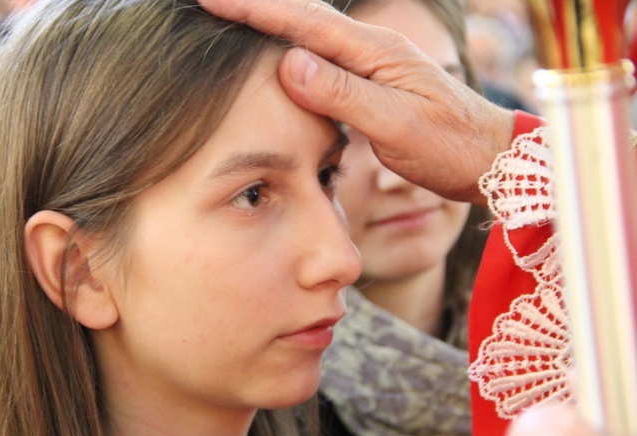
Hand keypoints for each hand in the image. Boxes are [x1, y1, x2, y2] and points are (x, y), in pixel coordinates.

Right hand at [199, 0, 514, 203]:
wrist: (488, 157)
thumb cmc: (450, 145)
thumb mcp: (398, 125)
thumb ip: (345, 95)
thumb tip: (289, 63)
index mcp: (376, 52)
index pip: (303, 23)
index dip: (255, 8)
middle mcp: (371, 51)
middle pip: (302, 19)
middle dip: (255, 6)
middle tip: (210, 0)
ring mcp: (372, 66)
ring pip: (310, 39)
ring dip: (270, 25)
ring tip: (231, 20)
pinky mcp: (372, 85)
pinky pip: (322, 63)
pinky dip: (292, 54)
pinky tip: (277, 59)